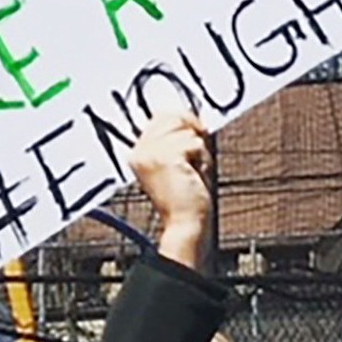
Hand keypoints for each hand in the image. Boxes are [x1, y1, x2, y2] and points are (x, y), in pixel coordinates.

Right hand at [129, 111, 211, 269]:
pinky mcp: (166, 157)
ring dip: (199, 151)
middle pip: (174, 116)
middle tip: (196, 160)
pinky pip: (195, 143)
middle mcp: (140, 150)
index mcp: (138, 152)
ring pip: (187, 130)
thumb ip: (178, 141)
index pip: (162, 116)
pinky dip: (203, 159)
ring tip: (194, 172)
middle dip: (192, 134)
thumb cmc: (185, 201)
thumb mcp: (177, 165)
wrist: (185, 225)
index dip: (184, 122)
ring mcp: (151, 153)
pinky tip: (196, 176)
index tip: (197, 134)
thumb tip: (195, 120)